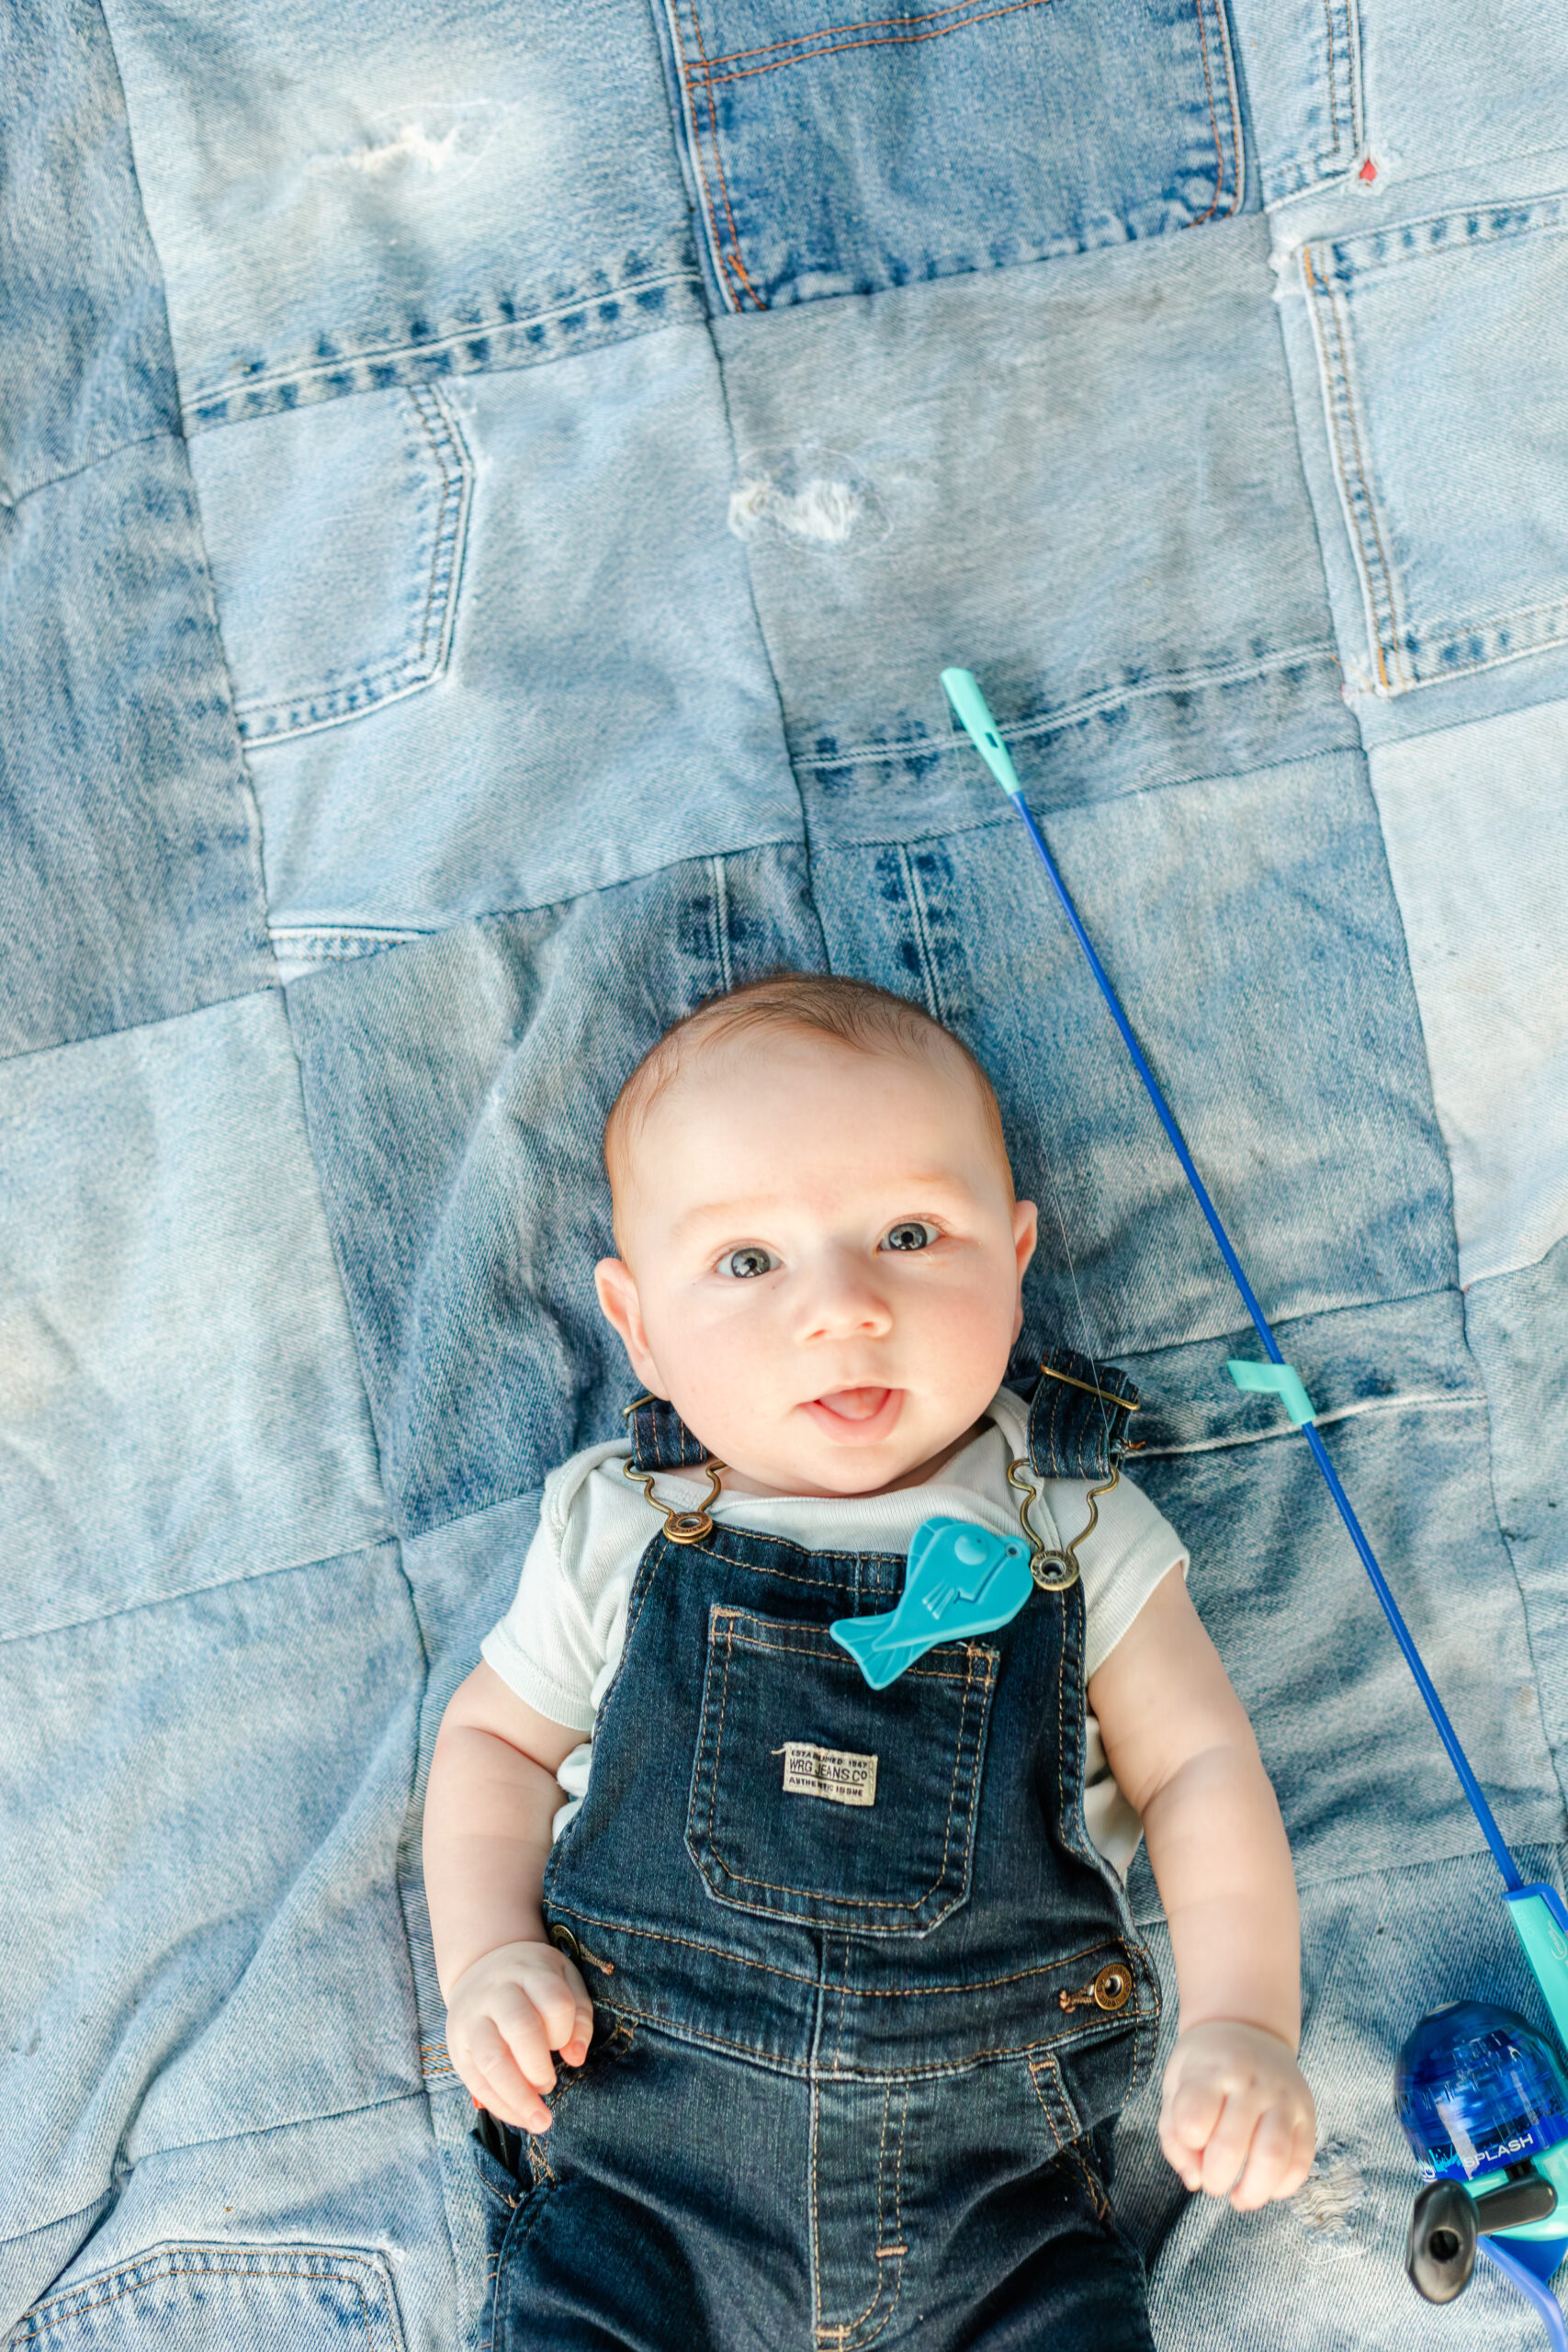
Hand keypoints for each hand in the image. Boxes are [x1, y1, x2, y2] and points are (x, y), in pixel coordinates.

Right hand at [444, 1940, 593, 2132]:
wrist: (481, 1965)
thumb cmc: (533, 1980)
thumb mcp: (564, 1979)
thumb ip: (579, 2015)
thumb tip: (576, 2057)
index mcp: (529, 1971)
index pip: (554, 2002)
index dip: (566, 2032)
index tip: (568, 2048)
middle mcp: (496, 1992)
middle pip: (521, 2028)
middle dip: (540, 2066)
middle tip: (550, 2085)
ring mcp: (471, 2019)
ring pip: (492, 2059)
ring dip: (518, 2096)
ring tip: (540, 2120)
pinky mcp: (456, 2045)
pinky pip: (475, 2081)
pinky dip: (499, 2105)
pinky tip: (519, 2116)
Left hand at [1159, 2021, 1315, 2208]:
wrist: (1249, 2027)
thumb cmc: (1205, 2066)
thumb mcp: (1176, 2085)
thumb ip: (1174, 2135)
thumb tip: (1193, 2181)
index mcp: (1211, 2070)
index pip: (1194, 2117)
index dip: (1188, 2142)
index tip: (1190, 2143)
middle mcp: (1250, 2081)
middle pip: (1232, 2145)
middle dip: (1217, 2179)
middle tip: (1212, 2183)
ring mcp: (1283, 2096)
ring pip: (1273, 2156)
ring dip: (1253, 2192)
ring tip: (1239, 2198)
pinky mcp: (1307, 2113)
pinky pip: (1302, 2161)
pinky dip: (1284, 2187)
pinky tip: (1266, 2187)